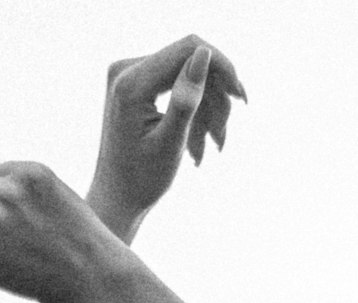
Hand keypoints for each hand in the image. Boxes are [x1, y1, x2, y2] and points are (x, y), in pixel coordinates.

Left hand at [88, 35, 245, 237]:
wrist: (116, 199)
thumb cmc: (141, 181)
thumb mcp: (170, 144)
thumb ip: (187, 98)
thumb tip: (204, 54)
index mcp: (130, 83)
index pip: (187, 49)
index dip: (221, 67)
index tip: (240, 98)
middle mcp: (126, 70)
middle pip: (189, 62)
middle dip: (214, 98)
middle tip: (223, 137)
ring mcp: (130, 75)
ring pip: (187, 76)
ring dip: (207, 111)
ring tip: (212, 149)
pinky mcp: (137, 84)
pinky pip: (176, 86)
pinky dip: (193, 113)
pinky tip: (198, 146)